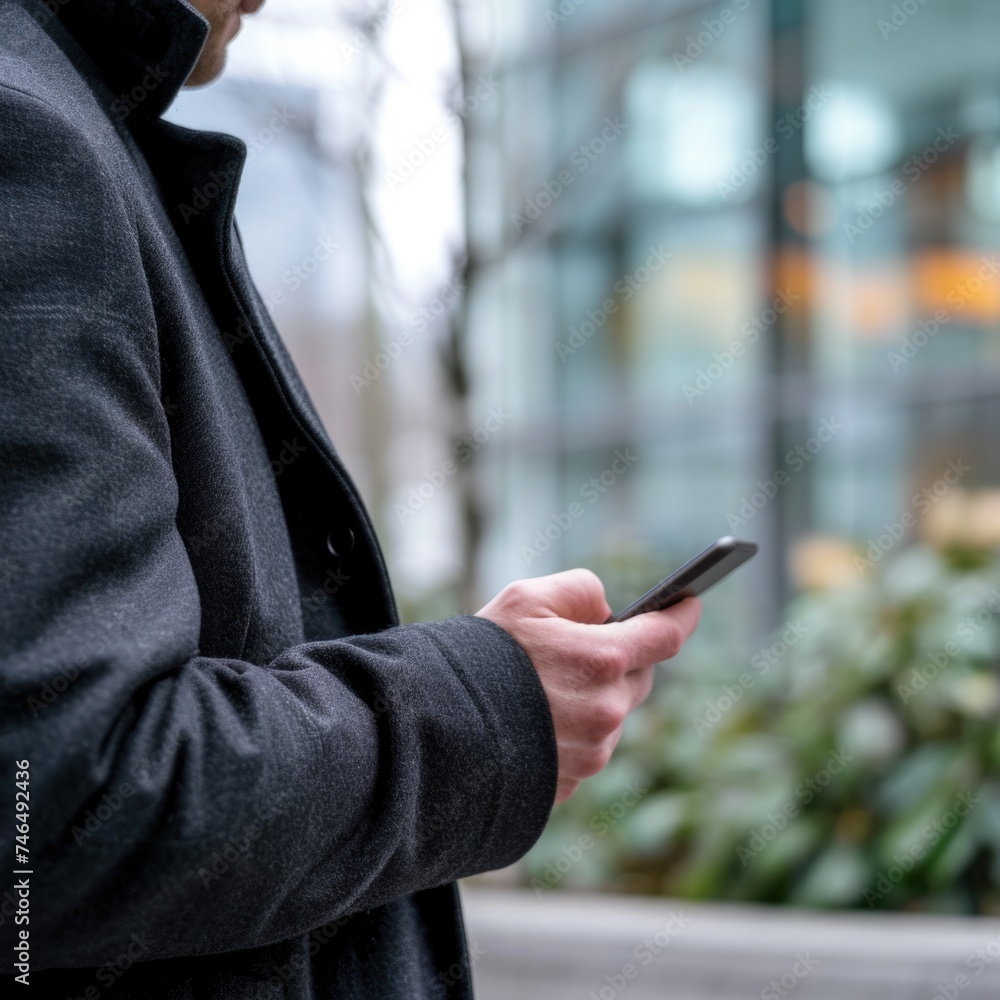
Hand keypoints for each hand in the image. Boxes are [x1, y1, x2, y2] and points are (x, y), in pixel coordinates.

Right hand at [476, 569, 700, 803]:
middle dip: (620, 658)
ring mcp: (592, 752)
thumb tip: (607, 610)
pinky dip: (573, 731)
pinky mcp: (572, 782)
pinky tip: (533, 721)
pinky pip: (588, 747)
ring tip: (541, 687)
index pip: (665, 635)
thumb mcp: (526, 598)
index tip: (691, 603)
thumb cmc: (478, 657)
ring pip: (613, 714)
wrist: (435, 729)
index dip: (682, 616)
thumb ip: (580, 590)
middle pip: (639, 676)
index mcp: (602, 660)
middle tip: (578, 647)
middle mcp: (607, 710)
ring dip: (594, 697)